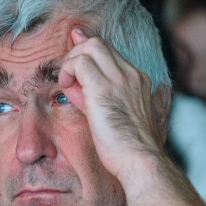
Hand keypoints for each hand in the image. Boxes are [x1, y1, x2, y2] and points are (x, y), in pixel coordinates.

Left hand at [58, 28, 167, 179]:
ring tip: (66, 84)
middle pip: (99, 44)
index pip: (109, 53)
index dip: (87, 53)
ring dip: (72, 61)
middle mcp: (131, 75)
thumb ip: (96, 98)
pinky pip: (80, 63)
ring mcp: (120, 79)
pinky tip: (65, 87)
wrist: (140, 161)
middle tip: (68, 78)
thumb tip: (74, 85)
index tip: (73, 60)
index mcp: (138, 81)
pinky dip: (68, 70)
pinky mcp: (103, 89)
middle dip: (77, 54)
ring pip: (91, 46)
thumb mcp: (113, 117)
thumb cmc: (127, 149)